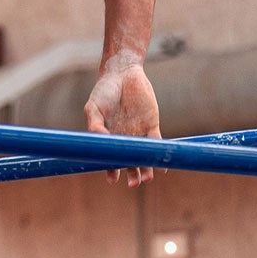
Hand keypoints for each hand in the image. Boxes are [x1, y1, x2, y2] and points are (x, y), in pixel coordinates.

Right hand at [83, 56, 161, 186]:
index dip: (111, 170)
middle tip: (134, 184)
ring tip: (148, 179)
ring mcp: (138, 133)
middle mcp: (124, 138)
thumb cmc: (104, 91)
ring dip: (147, 169)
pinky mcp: (152, 125)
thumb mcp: (94, 107)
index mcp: (108, 136)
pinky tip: (162, 165)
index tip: (113, 179)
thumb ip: (94, 125)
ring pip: (144, 157)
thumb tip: (99, 143)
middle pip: (129, 163)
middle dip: (133, 176)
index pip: (110, 159)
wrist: (122, 73)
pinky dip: (159, 154)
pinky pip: (157, 143)